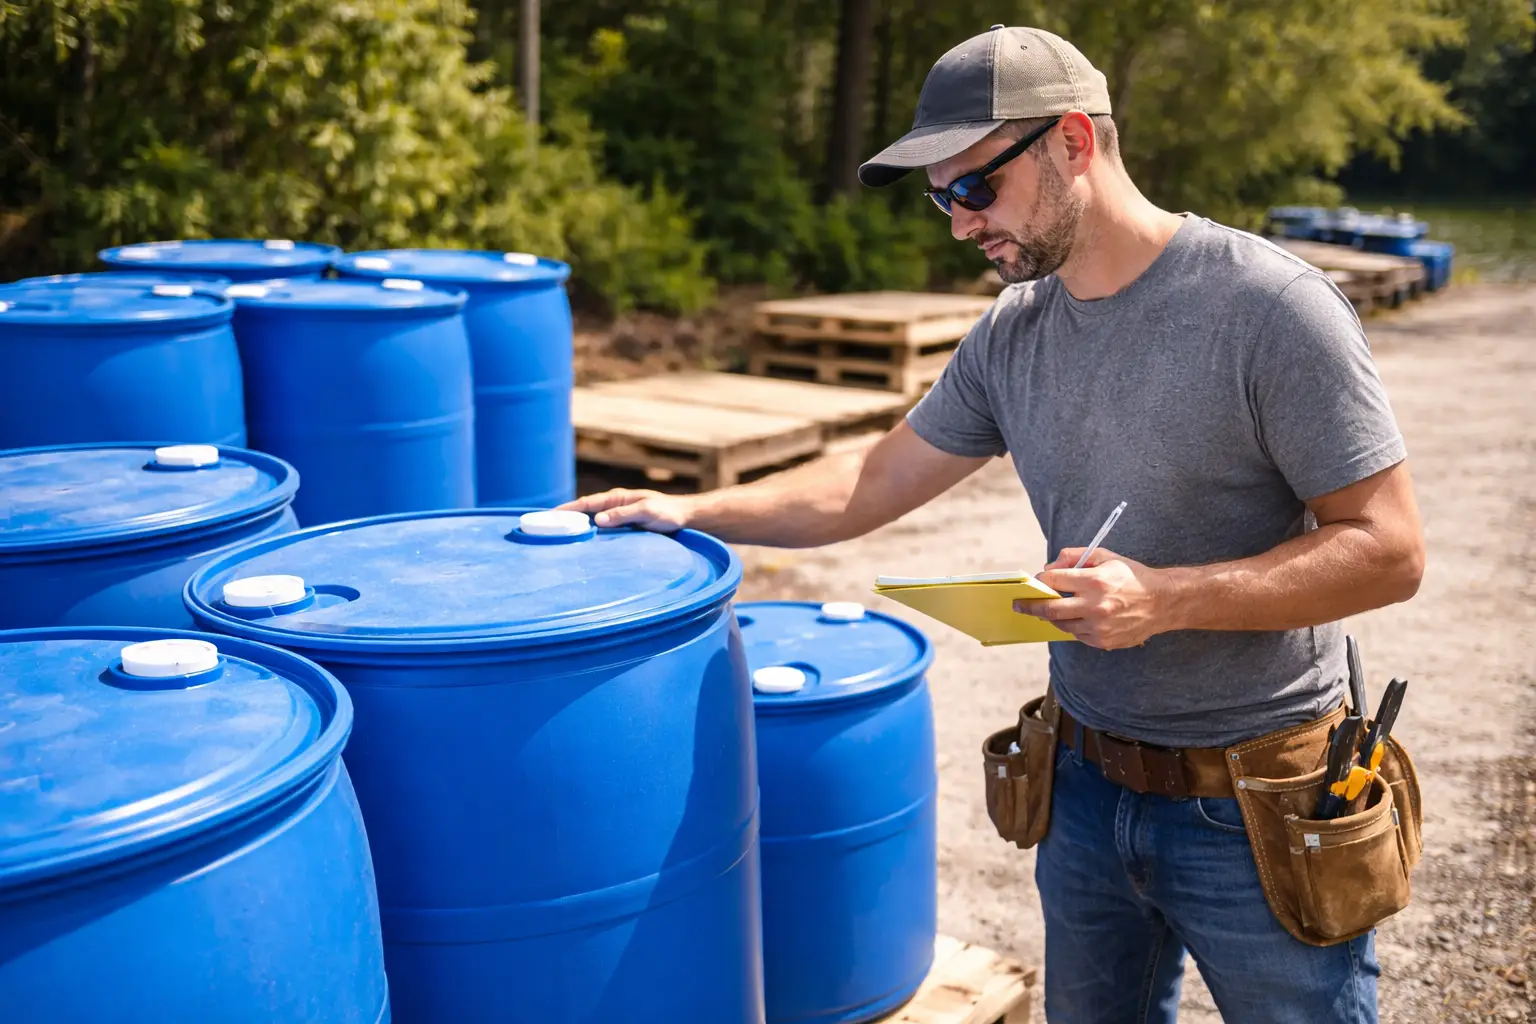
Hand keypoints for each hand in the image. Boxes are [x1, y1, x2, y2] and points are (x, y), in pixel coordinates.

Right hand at [556, 488, 693, 531]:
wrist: (684, 516)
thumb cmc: (667, 513)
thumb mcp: (646, 512)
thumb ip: (623, 515)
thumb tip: (597, 520)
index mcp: (617, 498)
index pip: (587, 503)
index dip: (568, 509)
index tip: (550, 514)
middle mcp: (614, 505)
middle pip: (585, 511)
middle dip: (567, 517)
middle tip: (547, 527)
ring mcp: (617, 516)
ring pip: (591, 521)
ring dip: (577, 526)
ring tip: (558, 536)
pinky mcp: (623, 527)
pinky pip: (602, 530)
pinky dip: (590, 534)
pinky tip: (583, 543)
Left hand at [1014, 547, 1172, 650]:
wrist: (1162, 602)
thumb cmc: (1131, 576)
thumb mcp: (1105, 556)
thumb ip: (1074, 557)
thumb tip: (1048, 567)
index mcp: (1095, 581)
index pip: (1053, 580)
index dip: (1040, 580)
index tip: (1034, 582)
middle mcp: (1095, 605)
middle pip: (1050, 608)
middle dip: (1030, 606)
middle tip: (1019, 605)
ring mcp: (1099, 626)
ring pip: (1061, 624)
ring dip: (1052, 616)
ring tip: (1048, 609)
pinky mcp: (1103, 641)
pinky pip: (1077, 635)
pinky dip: (1072, 626)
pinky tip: (1076, 617)